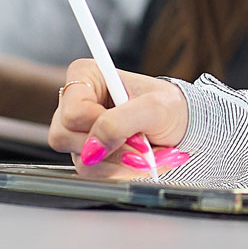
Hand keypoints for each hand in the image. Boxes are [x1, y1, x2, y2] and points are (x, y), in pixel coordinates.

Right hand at [48, 58, 190, 178]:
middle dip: (109, 146)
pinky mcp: (88, 153)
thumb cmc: (169, 106)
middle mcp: (76, 103)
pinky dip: (120, 170)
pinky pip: (93, 172)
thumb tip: (91, 149)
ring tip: (145, 150)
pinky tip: (139, 159)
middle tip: (141, 142)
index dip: (98, 124)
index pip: (72, 111)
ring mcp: (79, 131)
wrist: (182, 125)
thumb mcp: (154, 107)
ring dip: (119, 161)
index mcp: (87, 76)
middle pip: (65, 137)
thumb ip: (120, 122)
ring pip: (80, 160)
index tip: (129, 126)